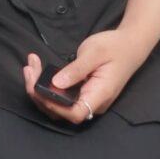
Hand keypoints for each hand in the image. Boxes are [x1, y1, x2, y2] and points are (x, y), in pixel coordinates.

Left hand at [23, 31, 143, 125]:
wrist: (130, 45)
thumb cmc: (115, 46)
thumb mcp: (94, 52)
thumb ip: (76, 69)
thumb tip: (56, 82)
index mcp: (100, 94)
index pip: (75, 113)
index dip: (55, 105)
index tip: (40, 87)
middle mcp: (94, 102)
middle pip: (62, 112)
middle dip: (40, 94)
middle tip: (29, 69)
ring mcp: (88, 99)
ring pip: (59, 106)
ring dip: (40, 89)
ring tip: (30, 67)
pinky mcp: (83, 93)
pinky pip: (62, 97)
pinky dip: (48, 86)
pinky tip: (38, 70)